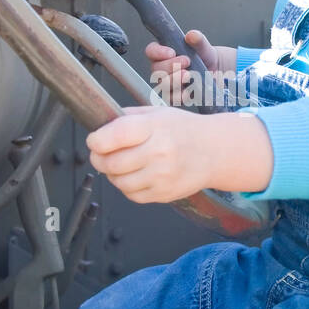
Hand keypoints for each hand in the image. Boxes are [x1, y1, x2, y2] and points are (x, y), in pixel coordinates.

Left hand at [86, 105, 216, 203]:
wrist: (214, 151)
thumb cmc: (184, 130)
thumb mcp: (157, 113)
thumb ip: (127, 118)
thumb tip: (100, 126)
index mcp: (154, 128)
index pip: (113, 137)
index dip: (96, 140)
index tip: (94, 140)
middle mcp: (158, 153)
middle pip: (111, 163)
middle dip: (98, 158)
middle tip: (100, 154)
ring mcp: (162, 176)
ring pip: (118, 182)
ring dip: (112, 174)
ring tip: (120, 164)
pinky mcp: (163, 194)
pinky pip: (132, 195)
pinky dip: (127, 186)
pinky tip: (135, 175)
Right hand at [145, 30, 229, 105]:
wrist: (218, 73)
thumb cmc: (205, 58)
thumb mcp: (204, 47)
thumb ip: (198, 40)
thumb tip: (192, 35)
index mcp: (164, 53)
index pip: (151, 51)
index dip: (158, 52)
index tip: (171, 52)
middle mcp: (163, 69)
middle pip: (156, 70)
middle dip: (170, 66)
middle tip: (186, 61)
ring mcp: (168, 84)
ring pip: (163, 85)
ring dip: (174, 80)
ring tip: (189, 75)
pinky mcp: (176, 97)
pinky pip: (172, 99)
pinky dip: (179, 96)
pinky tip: (188, 91)